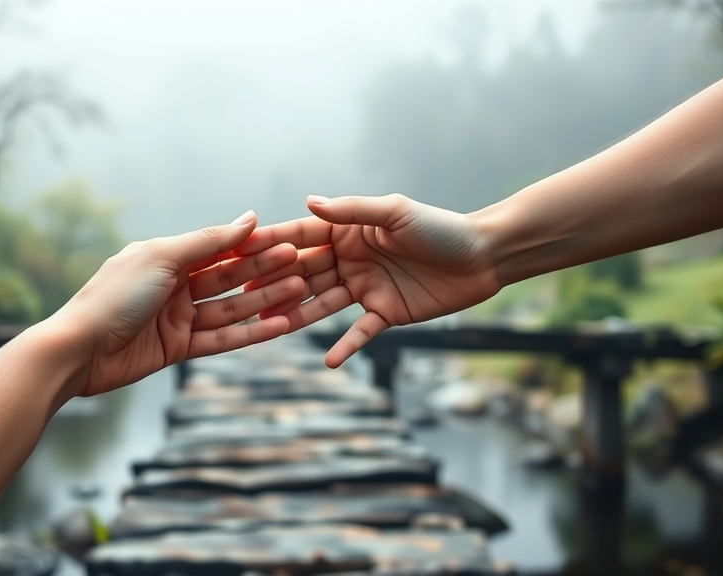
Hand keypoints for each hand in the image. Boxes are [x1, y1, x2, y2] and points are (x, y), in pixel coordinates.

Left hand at [51, 211, 304, 395]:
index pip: (219, 248)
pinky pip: (221, 339)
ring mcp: (177, 318)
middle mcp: (174, 286)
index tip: (287, 238)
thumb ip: (208, 241)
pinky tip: (280, 326)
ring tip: (299, 291)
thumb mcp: (162, 257)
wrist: (79, 349)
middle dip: (265, 271)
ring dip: (265, 300)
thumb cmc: (114, 295)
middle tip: (302, 263)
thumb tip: (249, 218)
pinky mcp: (178, 348)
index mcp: (166, 257)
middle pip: (229, 277)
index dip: (253, 244)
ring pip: (230, 308)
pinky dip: (251, 334)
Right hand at [237, 194, 499, 367]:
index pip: (302, 237)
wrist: (483, 256)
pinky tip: (327, 360)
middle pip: (304, 274)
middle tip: (240, 297)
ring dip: (298, 315)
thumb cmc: (440, 227)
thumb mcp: (395, 212)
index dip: (272, 244)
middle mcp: (349, 260)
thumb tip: (309, 201)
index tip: (239, 250)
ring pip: (323, 304)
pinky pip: (359, 332)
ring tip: (269, 329)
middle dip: (274, 284)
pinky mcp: (385, 314)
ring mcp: (364, 288)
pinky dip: (345, 346)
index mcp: (348, 232)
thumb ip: (352, 211)